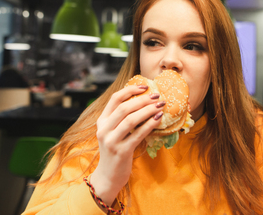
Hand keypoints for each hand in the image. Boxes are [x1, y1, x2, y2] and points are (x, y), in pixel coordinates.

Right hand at [90, 85, 164, 205]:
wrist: (108, 176)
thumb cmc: (115, 151)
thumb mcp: (113, 132)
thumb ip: (120, 119)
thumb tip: (142, 101)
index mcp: (102, 121)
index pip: (114, 99)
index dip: (130, 90)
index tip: (144, 86)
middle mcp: (104, 129)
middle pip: (124, 108)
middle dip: (142, 100)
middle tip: (157, 96)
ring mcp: (111, 141)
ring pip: (130, 120)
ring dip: (147, 110)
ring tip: (160, 106)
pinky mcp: (121, 151)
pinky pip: (137, 134)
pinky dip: (149, 125)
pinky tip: (158, 119)